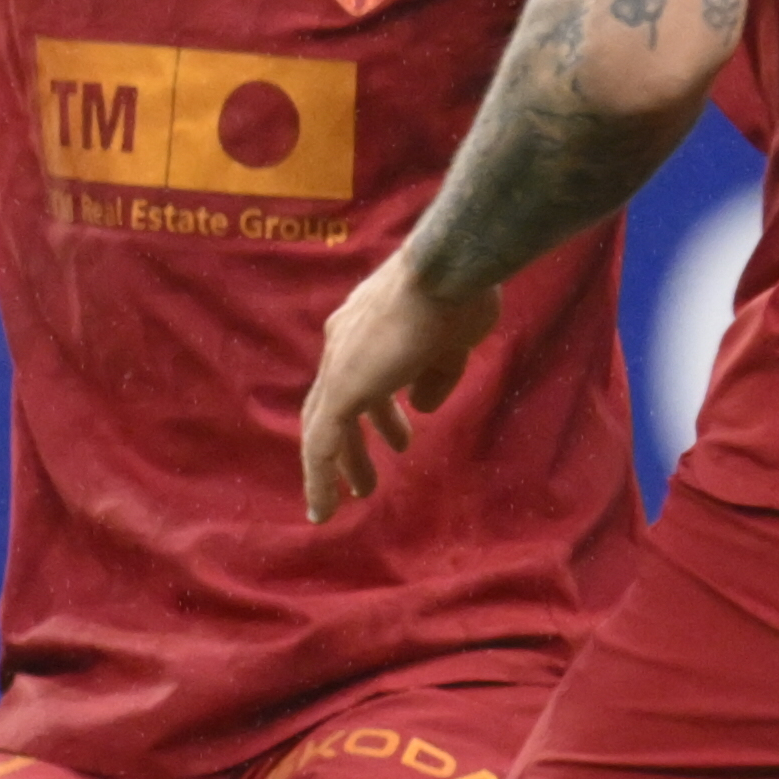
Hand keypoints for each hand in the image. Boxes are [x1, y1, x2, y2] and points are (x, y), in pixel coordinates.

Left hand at [300, 253, 499, 519]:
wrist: (446, 269)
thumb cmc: (459, 296)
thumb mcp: (452, 345)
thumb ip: (434, 377)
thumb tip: (419, 407)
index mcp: (365, 330)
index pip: (358, 378)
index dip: (373, 411)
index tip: (393, 435)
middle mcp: (341, 345)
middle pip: (336, 405)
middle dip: (354, 444)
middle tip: (367, 476)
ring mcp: (338, 365)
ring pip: (325, 427)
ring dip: (343, 464)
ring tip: (362, 494)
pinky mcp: (341, 388)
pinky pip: (322, 442)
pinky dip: (319, 477)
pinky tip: (326, 508)